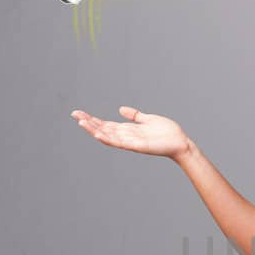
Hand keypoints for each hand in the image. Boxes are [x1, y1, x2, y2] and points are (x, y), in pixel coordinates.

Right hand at [69, 106, 190, 160]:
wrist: (180, 143)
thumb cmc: (166, 133)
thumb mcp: (147, 119)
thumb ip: (134, 115)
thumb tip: (120, 109)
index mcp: (127, 130)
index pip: (105, 124)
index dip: (92, 119)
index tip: (79, 113)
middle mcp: (126, 136)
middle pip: (103, 129)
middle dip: (89, 123)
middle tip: (75, 115)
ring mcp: (130, 142)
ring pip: (108, 136)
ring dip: (94, 130)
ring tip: (82, 122)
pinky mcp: (137, 146)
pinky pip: (120, 143)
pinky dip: (109, 138)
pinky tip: (99, 133)